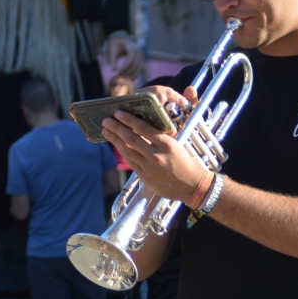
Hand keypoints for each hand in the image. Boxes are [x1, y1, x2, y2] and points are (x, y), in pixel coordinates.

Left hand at [100, 86, 205, 205]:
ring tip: (106, 131)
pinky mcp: (144, 176)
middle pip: (132, 139)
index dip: (129, 120)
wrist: (191, 185)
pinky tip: (116, 144)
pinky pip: (130, 161)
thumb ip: (159, 138)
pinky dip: (122, 151)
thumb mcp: (176, 145)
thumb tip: (141, 127)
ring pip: (127, 151)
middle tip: (107, 120)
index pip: (144, 129)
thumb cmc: (185, 162)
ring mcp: (149, 167)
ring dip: (115, 139)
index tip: (119, 113)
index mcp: (167, 144)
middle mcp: (156, 155)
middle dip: (117, 128)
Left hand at [103, 32, 144, 80]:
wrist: (120, 38)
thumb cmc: (115, 44)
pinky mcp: (141, 60)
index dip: (125, 67)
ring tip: (124, 79)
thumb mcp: (112, 49)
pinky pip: (146, 67)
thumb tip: (113, 70)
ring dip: (133, 75)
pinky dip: (147, 73)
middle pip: (135, 65)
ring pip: (139, 68)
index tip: (118, 72)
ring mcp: (141, 56)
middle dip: (128, 72)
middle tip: (119, 77)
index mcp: (132, 47)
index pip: (131, 59)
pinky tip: (146, 79)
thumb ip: (112, 59)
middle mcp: (139, 52)